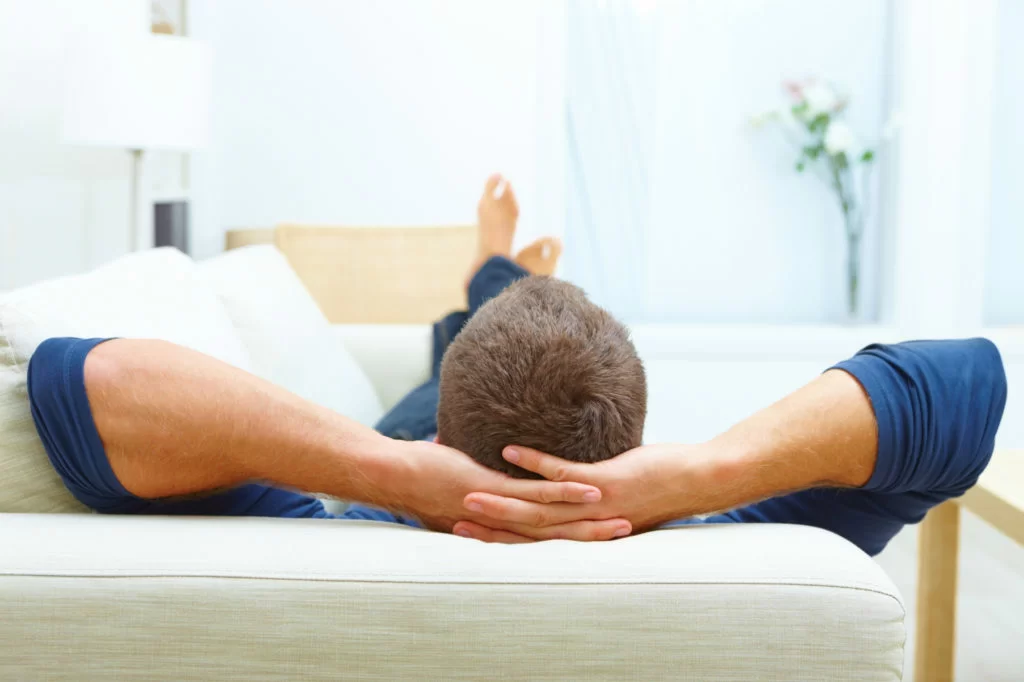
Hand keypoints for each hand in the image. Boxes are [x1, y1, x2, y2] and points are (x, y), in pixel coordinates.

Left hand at [385, 440, 632, 541]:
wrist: (394, 475)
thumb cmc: (422, 479)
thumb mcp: (459, 488)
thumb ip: (480, 488)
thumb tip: (488, 475)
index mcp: (496, 528)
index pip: (542, 539)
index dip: (573, 541)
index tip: (602, 539)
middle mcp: (501, 525)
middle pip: (555, 537)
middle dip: (592, 537)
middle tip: (626, 533)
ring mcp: (499, 507)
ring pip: (551, 519)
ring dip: (587, 521)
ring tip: (620, 521)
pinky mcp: (492, 489)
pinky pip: (535, 493)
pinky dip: (564, 492)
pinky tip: (589, 490)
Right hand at [453, 443, 716, 541]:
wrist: (694, 483)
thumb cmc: (654, 488)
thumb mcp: (612, 500)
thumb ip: (584, 499)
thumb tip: (562, 490)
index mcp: (580, 531)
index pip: (530, 539)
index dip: (497, 536)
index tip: (464, 530)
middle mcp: (582, 524)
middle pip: (526, 528)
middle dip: (488, 523)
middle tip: (451, 518)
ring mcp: (591, 505)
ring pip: (537, 505)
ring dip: (500, 499)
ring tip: (468, 491)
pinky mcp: (604, 483)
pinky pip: (562, 473)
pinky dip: (534, 462)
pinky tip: (510, 450)